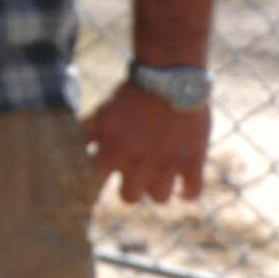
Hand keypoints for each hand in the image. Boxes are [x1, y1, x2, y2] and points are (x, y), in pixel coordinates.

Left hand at [82, 83, 210, 203]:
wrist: (171, 78)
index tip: (116, 169)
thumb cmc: (135, 92)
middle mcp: (136, 166)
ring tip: (163, 176)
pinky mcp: (192, 162)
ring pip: (160, 198)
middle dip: (133, 188)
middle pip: (129, 198)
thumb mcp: (105, 110)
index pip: (101, 181)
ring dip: (160, 188)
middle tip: (140, 175)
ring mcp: (166, 167)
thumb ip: (92, 133)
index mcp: (112, 154)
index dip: (109, 175)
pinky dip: (188, 193)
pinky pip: (192, 192)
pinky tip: (184, 187)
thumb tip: (86, 148)